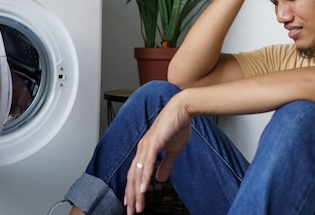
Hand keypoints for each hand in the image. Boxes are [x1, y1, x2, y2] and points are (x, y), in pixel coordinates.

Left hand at [124, 95, 191, 213]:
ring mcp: (146, 146)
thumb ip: (165, 165)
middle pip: (133, 177)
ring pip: (138, 173)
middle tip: (131, 211)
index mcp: (145, 150)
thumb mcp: (172, 150)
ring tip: (137, 205)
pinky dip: (144, 178)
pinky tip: (143, 189)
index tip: (132, 203)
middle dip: (131, 196)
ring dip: (136, 191)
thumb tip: (160, 179)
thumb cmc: (177, 125)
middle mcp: (142, 149)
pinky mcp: (153, 143)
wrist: (183, 109)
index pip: (136, 174)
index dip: (132, 189)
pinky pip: (147, 164)